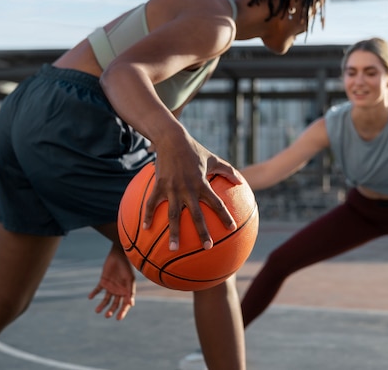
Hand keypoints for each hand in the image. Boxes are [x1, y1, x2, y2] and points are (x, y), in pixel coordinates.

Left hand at [88, 244, 135, 319]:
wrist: (118, 255)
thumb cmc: (126, 266)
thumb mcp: (129, 279)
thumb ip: (130, 291)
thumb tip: (131, 304)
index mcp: (126, 291)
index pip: (125, 305)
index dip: (122, 312)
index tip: (118, 318)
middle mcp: (119, 291)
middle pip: (115, 304)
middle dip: (111, 311)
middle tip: (106, 315)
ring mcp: (111, 287)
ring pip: (106, 299)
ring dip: (102, 305)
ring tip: (97, 311)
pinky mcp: (103, 282)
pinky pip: (98, 290)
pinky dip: (94, 293)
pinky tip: (90, 297)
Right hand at [143, 133, 240, 250]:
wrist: (171, 139)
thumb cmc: (194, 150)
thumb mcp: (213, 159)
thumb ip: (228, 170)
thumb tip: (242, 181)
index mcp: (202, 184)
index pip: (216, 203)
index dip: (224, 216)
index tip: (231, 229)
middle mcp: (188, 189)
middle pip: (197, 215)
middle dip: (202, 232)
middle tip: (208, 247)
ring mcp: (172, 189)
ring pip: (173, 215)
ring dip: (174, 233)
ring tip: (173, 249)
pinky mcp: (159, 186)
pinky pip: (152, 204)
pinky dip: (148, 216)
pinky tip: (146, 228)